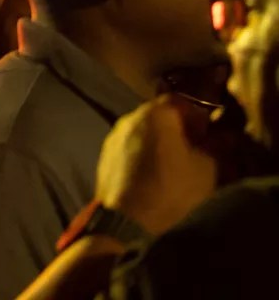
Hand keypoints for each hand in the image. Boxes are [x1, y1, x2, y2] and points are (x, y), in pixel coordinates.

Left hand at [95, 93, 236, 238]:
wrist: (128, 221)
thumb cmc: (172, 189)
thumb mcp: (207, 168)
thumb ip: (216, 147)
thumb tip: (220, 138)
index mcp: (155, 113)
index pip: (182, 102)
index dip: (199, 119)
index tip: (210, 138)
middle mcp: (129, 118)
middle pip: (161, 117)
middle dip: (180, 132)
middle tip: (196, 154)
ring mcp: (113, 138)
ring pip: (144, 134)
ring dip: (161, 145)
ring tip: (176, 170)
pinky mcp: (105, 158)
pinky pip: (131, 150)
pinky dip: (144, 158)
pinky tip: (155, 179)